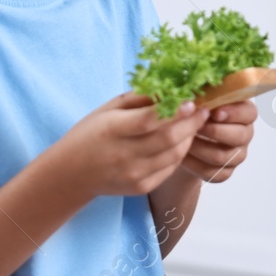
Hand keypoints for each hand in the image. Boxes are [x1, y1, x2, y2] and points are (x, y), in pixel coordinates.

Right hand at [53, 92, 209, 197]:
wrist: (71, 174)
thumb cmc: (90, 133)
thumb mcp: (108, 109)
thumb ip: (139, 98)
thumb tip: (171, 87)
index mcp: (113, 130)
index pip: (150, 121)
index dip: (175, 110)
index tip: (192, 100)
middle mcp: (124, 155)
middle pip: (169, 139)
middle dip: (192, 123)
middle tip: (204, 109)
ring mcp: (134, 174)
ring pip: (175, 155)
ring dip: (190, 137)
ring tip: (195, 123)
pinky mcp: (141, 187)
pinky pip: (170, 168)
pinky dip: (180, 153)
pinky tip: (181, 141)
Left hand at [178, 98, 256, 183]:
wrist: (186, 139)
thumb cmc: (197, 113)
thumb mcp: (202, 101)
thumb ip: (204, 98)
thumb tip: (193, 98)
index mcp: (244, 113)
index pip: (249, 113)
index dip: (234, 113)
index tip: (214, 113)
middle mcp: (245, 134)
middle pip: (240, 136)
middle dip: (215, 131)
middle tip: (196, 126)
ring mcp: (236, 156)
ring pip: (222, 156)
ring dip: (199, 147)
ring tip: (183, 139)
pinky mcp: (224, 173)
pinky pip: (211, 172)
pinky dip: (193, 164)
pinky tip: (181, 155)